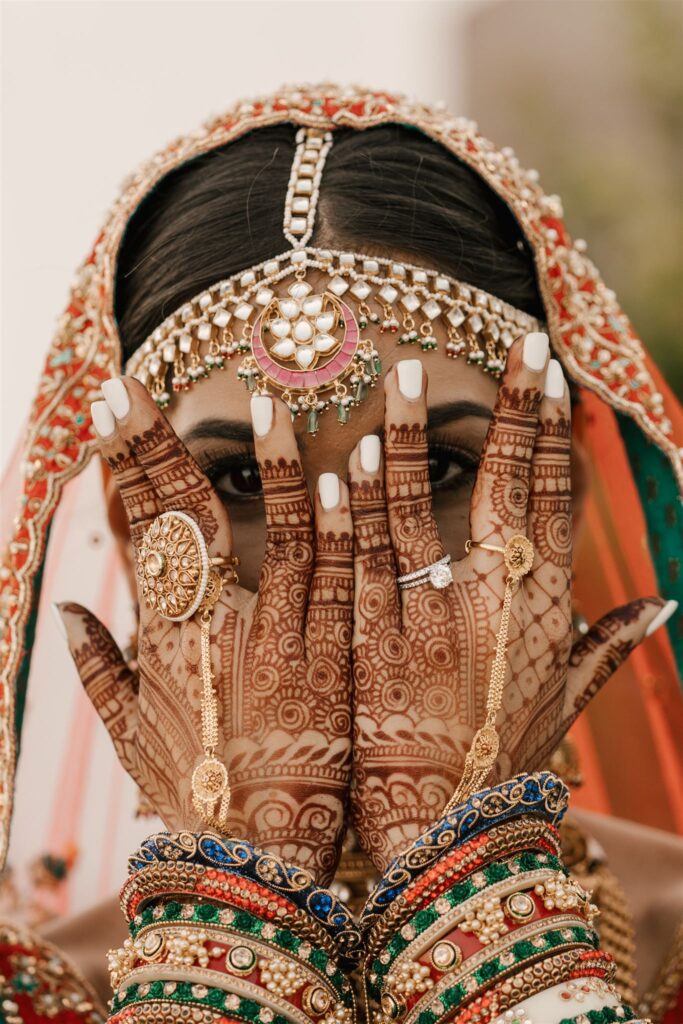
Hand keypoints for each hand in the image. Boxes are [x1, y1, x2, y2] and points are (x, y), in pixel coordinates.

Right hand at [58, 379, 352, 883]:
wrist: (262, 863)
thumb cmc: (195, 800)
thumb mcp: (130, 740)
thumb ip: (95, 671)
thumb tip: (69, 608)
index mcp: (165, 638)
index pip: (142, 531)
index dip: (123, 464)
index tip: (110, 407)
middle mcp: (217, 626)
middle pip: (189, 517)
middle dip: (157, 446)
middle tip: (138, 387)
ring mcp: (282, 637)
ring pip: (278, 532)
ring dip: (270, 463)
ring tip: (263, 403)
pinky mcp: (338, 654)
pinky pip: (340, 574)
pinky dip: (339, 523)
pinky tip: (341, 473)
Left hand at [348, 336, 666, 871]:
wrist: (444, 829)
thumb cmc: (506, 762)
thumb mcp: (568, 700)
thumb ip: (610, 645)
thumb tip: (666, 606)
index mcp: (542, 606)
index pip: (556, 498)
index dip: (554, 432)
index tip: (550, 374)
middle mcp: (493, 600)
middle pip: (504, 485)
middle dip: (511, 408)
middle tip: (509, 341)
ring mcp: (427, 614)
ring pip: (418, 507)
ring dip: (413, 437)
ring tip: (404, 374)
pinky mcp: (369, 635)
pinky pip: (358, 557)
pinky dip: (351, 508)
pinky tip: (343, 461)